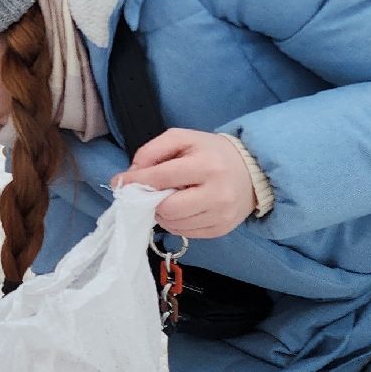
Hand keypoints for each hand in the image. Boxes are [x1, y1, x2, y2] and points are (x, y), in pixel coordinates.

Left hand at [114, 128, 256, 238]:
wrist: (251, 171)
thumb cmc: (211, 152)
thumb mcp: (182, 138)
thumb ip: (152, 150)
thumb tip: (131, 174)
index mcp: (207, 165)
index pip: (162, 178)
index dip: (135, 181)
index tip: (119, 182)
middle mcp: (217, 193)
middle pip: (167, 208)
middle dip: (151, 201)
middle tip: (150, 193)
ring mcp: (221, 215)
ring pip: (174, 224)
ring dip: (162, 213)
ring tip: (168, 198)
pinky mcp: (221, 230)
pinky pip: (186, 233)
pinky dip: (175, 223)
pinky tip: (181, 209)